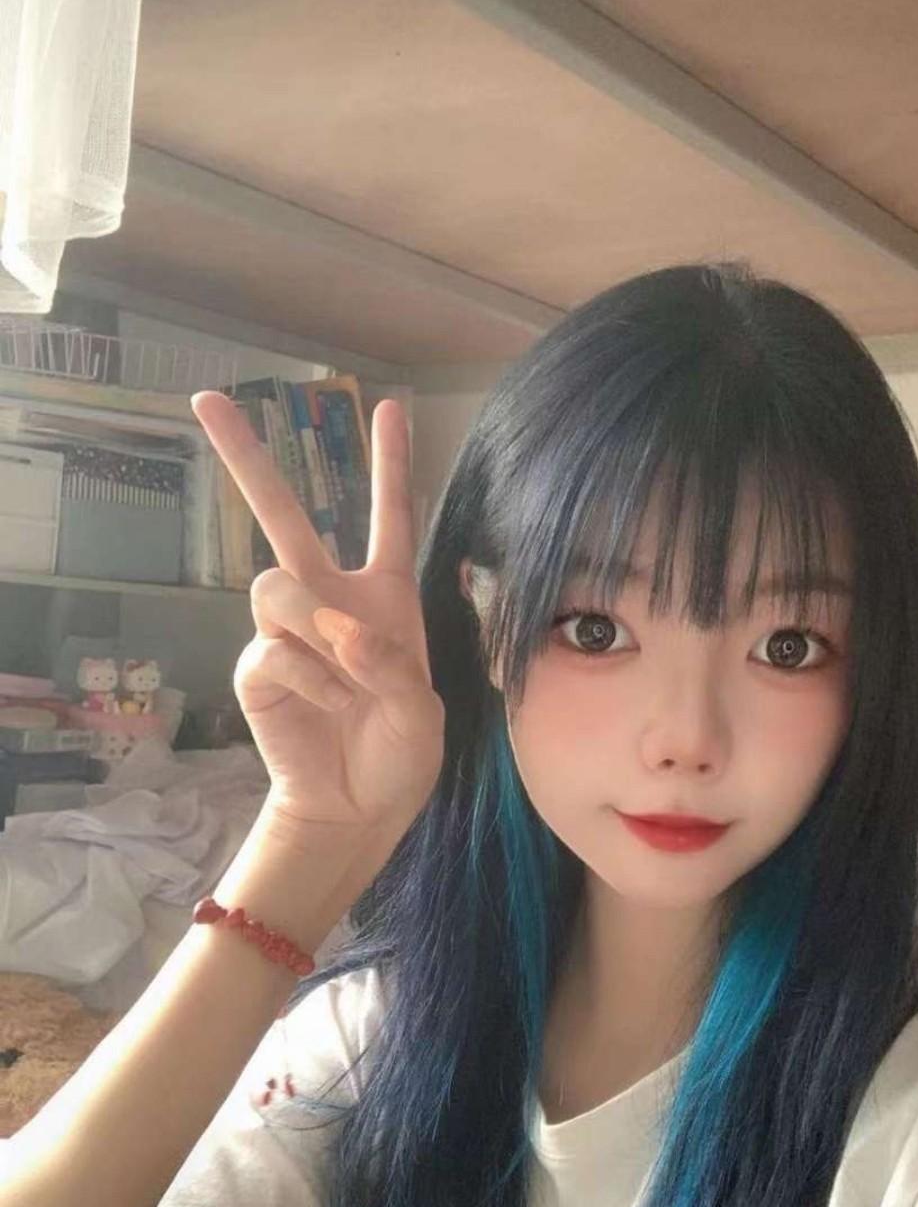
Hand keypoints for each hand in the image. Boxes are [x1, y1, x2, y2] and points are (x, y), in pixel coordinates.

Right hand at [191, 392, 444, 840]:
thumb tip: (340, 631)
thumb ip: (392, 666)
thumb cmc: (399, 753)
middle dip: (246, 458)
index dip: (391, 465)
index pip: (389, 518)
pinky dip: (310, 681)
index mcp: (383, 598)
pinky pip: (271, 650)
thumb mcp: (422, 713)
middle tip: (207, 399)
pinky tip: (330, 708)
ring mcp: (286, 632)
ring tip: (347, 686)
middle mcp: (329, 601)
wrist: (356, 806)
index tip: (392, 407)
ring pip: (274, 586)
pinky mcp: (256, 668)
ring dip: (314, 631)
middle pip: (283, 515)